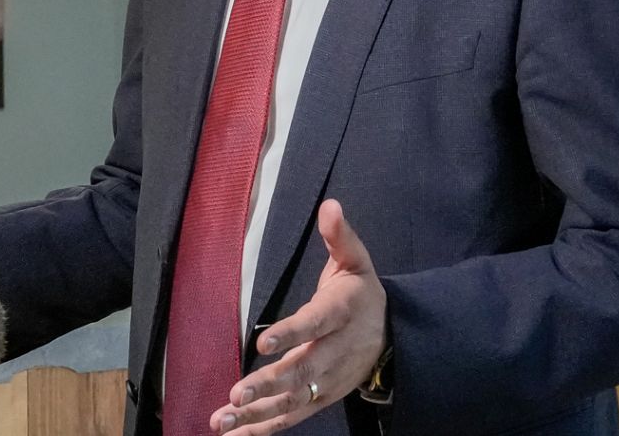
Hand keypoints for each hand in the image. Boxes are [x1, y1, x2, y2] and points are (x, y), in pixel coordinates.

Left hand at [214, 200, 387, 433]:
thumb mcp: (356, 260)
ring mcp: (328, 380)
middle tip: (237, 395)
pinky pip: (293, 416)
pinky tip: (235, 434)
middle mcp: (334, 352)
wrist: (395, 336)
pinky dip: (265, 427)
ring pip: (293, 400)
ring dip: (258, 413)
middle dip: (269, 384)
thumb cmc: (362, 292)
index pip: (314, 324)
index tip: (263, 343)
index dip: (290, 332)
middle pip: (302, 371)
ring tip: (223, 419)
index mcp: (340, 314)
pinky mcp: (321, 398)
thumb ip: (340, 236)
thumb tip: (331, 205)